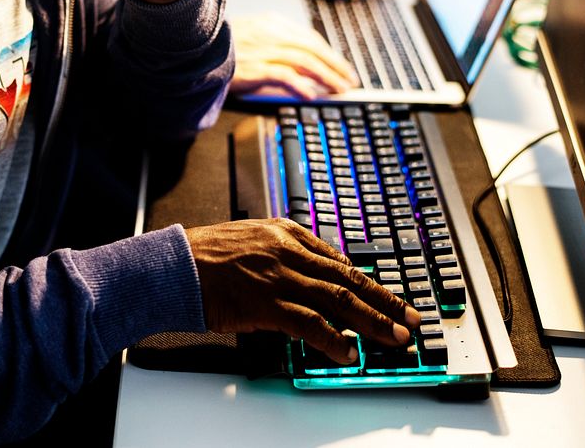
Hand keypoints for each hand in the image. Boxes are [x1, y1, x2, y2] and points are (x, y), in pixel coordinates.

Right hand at [184, 219, 419, 363]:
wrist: (175, 264)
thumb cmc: (205, 256)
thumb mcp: (249, 239)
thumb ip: (281, 254)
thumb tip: (308, 280)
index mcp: (285, 232)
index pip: (338, 259)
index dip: (367, 281)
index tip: (385, 295)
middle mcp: (288, 251)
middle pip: (348, 279)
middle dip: (384, 300)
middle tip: (410, 317)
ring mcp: (280, 276)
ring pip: (338, 300)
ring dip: (372, 321)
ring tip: (395, 337)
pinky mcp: (267, 302)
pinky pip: (310, 323)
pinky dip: (333, 339)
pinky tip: (348, 351)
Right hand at [229, 12, 356, 98]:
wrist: (196, 47)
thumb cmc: (221, 46)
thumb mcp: (249, 36)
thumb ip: (272, 43)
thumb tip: (295, 62)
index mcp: (271, 24)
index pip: (308, 38)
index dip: (328, 53)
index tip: (340, 66)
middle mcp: (271, 34)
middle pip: (312, 49)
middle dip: (335, 65)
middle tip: (349, 80)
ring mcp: (263, 50)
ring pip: (305, 62)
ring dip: (326, 77)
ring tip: (339, 89)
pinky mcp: (254, 67)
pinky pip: (284, 76)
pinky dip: (300, 85)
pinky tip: (311, 96)